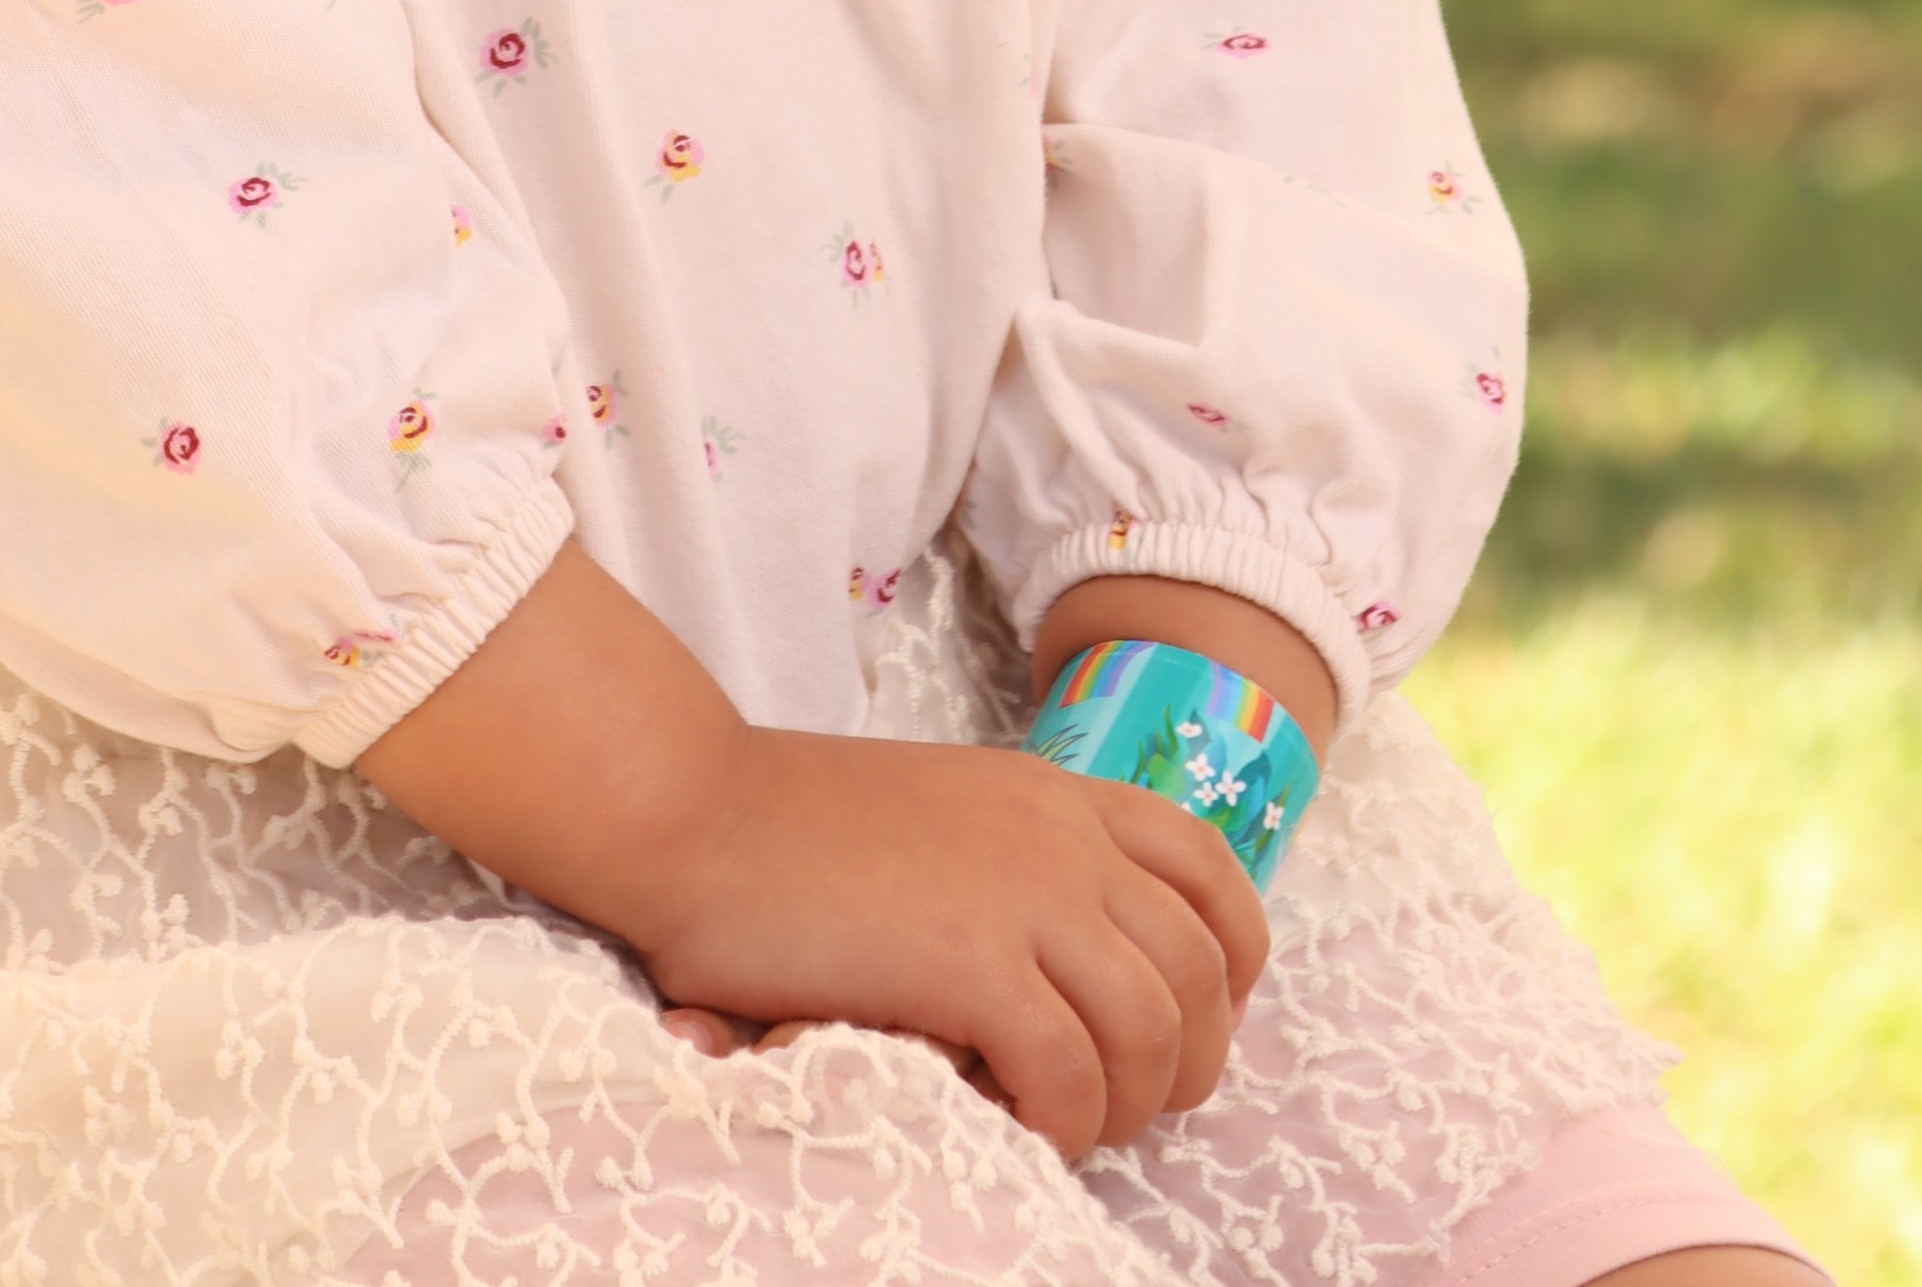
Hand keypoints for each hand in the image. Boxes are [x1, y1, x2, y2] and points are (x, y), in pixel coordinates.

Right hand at [628, 727, 1263, 1159]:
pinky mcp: (974, 962)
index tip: (1189, 1022)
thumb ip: (1009, 864)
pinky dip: (1060, 1121)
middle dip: (1187, 1058)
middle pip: (1200, 965)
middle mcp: (1058, 838)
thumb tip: (1062, 968)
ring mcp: (1023, 896)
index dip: (1228, 962)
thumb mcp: (937, 814)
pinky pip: (1073, 1074)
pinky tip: (1011, 1124)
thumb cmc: (787, 831)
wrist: (693, 814)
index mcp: (1050, 795)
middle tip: (1121, 1104)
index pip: (1206, 868)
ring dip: (1125, 1102)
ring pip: (1154, 1028)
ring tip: (1065, 1125)